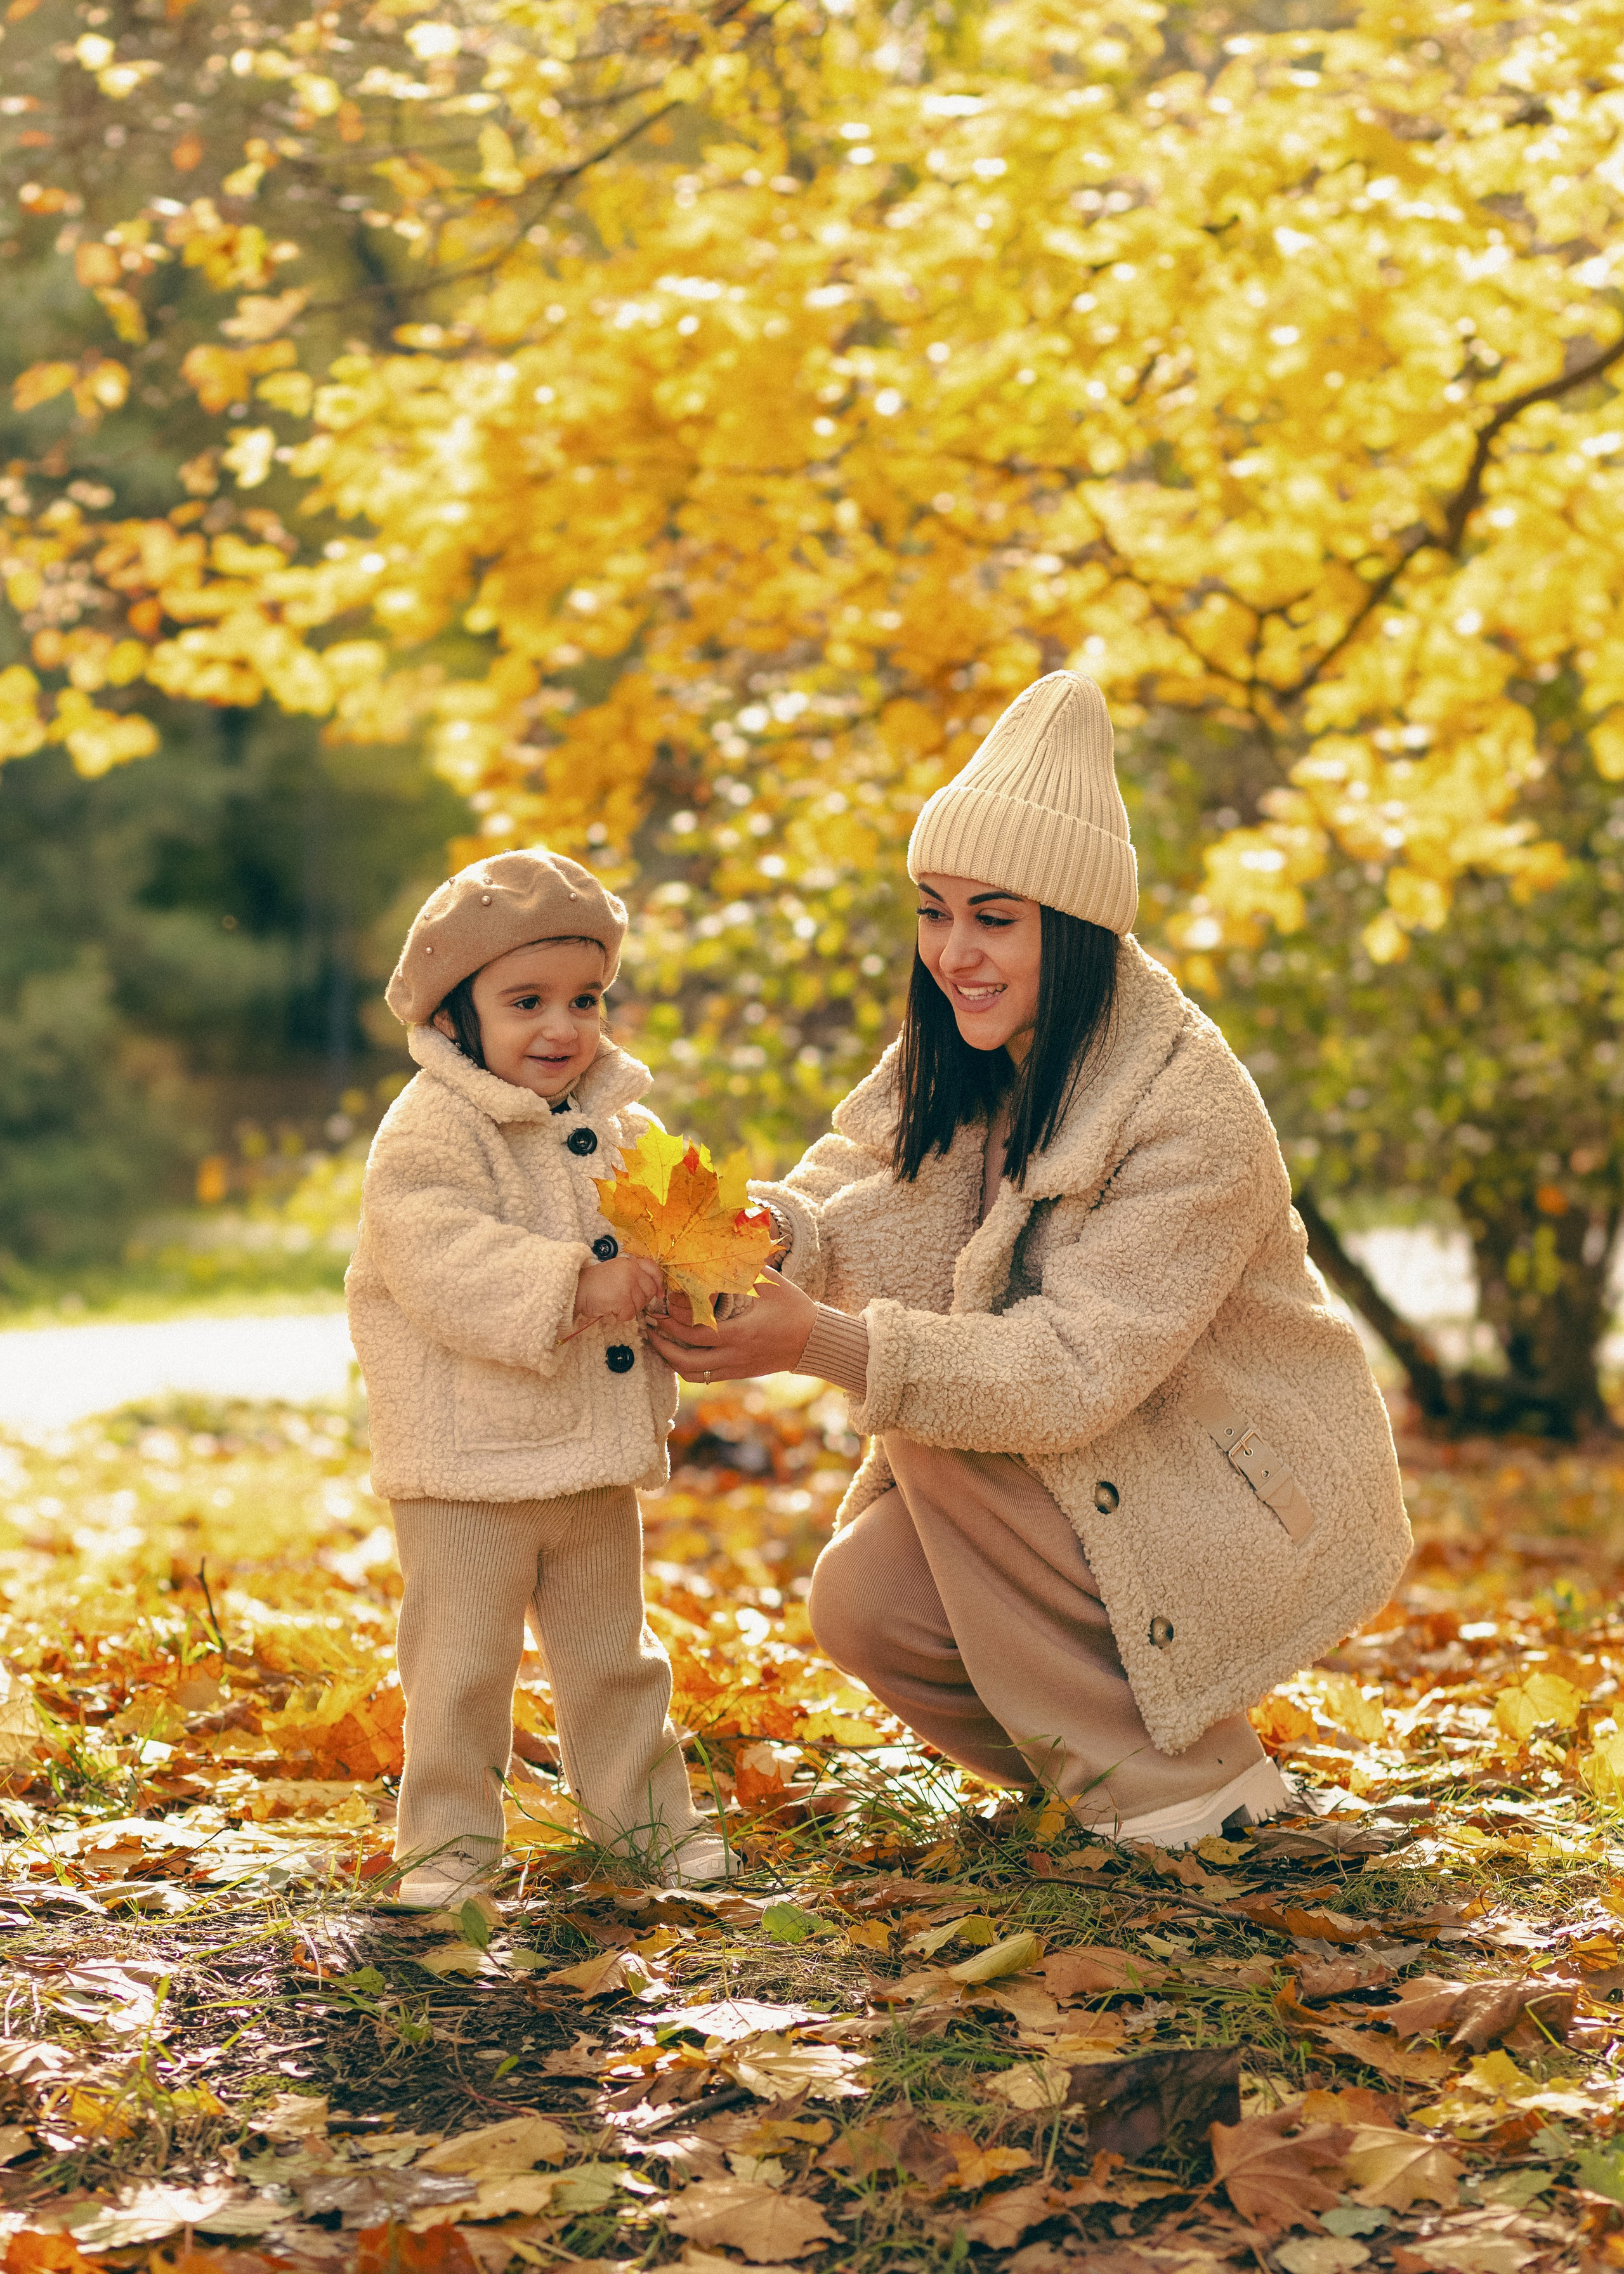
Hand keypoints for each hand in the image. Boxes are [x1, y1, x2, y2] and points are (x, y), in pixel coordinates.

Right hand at [571, 1255, 664, 1332]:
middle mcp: (631, 1270)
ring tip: (613, 1302)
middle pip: (649, 1291)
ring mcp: (627, 1284)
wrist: (576, 1290)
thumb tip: (656, 1291)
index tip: (659, 1293)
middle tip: (624, 1301)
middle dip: (640, 1300)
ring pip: (640, 1304)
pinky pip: (630, 1314)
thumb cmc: (594, 1284)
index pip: (654, 1269)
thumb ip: (633, 1276)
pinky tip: (610, 1308)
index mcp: (630, 1262)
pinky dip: (620, 1315)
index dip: (658, 1282)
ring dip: (628, 1308)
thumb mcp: (616, 1271)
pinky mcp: (622, 1298)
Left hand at [644, 1267, 817, 1382]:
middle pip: (686, 1360)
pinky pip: (704, 1377)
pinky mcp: (738, 1373)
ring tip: (658, 1341)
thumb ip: (745, 1268)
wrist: (814, 1340)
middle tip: (650, 1326)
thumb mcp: (771, 1284)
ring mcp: (735, 1367)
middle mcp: (735, 1355)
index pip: (696, 1333)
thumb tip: (723, 1247)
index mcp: (741, 1333)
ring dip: (670, 1359)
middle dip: (662, 1344)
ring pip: (692, 1374)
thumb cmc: (793, 1308)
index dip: (673, 1322)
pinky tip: (678, 1352)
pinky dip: (686, 1367)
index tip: (660, 1307)